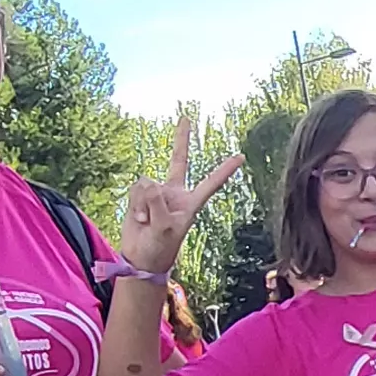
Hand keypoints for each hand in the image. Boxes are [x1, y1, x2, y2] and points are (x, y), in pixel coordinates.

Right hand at [115, 112, 243, 280]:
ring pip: (148, 183)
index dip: (225, 170)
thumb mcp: (164, 227)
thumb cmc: (159, 247)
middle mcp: (175, 194)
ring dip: (144, 203)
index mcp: (191, 203)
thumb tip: (149, 181)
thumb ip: (157, 201)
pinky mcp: (140, 195)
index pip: (211, 182)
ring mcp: (157, 192)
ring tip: (147, 221)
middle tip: (186, 117)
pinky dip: (135, 203)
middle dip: (181, 139)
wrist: (139, 258)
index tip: (241, 156)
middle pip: (178, 161)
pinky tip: (139, 218)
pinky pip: (136, 189)